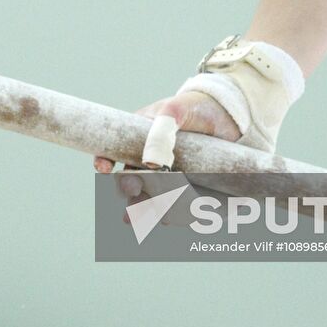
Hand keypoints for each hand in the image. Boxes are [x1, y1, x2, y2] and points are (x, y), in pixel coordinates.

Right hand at [93, 91, 241, 218]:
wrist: (223, 117)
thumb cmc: (193, 108)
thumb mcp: (177, 110)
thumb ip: (163, 127)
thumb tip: (151, 161)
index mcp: (138, 137)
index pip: (112, 151)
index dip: (103, 160)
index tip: (104, 167)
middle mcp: (146, 160)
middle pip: (128, 180)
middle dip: (127, 188)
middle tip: (133, 189)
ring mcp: (163, 176)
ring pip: (146, 197)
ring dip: (143, 208)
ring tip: (144, 215)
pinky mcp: (182, 188)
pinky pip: (170, 205)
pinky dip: (168, 213)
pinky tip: (167, 218)